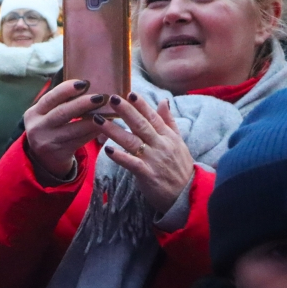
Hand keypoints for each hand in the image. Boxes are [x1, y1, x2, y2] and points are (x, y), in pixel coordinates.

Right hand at [24, 80, 107, 179]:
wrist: (44, 160)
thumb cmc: (51, 129)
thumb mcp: (47, 116)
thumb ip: (60, 103)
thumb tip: (87, 84)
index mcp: (33, 113)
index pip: (50, 98)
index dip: (67, 89)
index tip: (84, 83)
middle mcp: (37, 127)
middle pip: (62, 113)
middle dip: (82, 103)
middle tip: (100, 96)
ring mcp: (47, 142)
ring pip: (74, 128)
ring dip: (93, 119)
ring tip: (108, 111)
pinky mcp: (59, 153)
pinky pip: (81, 140)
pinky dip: (94, 132)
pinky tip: (104, 125)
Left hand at [93, 94, 194, 213]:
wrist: (187, 194)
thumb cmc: (179, 167)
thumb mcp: (178, 142)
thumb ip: (168, 122)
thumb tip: (163, 101)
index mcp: (167, 136)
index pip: (153, 117)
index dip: (141, 105)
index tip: (129, 92)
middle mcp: (161, 145)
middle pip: (141, 125)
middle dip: (126, 111)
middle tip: (112, 98)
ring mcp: (154, 159)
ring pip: (132, 141)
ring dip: (114, 130)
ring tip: (99, 121)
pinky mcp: (147, 175)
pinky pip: (132, 163)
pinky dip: (120, 156)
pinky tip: (107, 150)